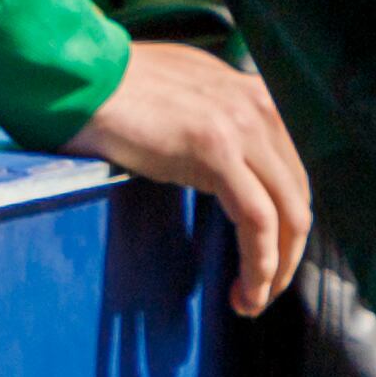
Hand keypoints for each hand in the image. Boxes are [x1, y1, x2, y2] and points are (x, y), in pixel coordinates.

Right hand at [64, 41, 311, 316]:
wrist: (78, 75)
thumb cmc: (113, 89)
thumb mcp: (184, 94)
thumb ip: (215, 117)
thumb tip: (225, 161)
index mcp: (253, 93)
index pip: (291, 170)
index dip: (285, 223)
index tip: (267, 257)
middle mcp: (259, 106)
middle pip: (297, 196)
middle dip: (286, 253)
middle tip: (262, 290)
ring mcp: (241, 125)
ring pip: (286, 214)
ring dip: (275, 269)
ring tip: (251, 300)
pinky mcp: (216, 150)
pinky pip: (257, 222)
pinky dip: (259, 265)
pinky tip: (244, 292)